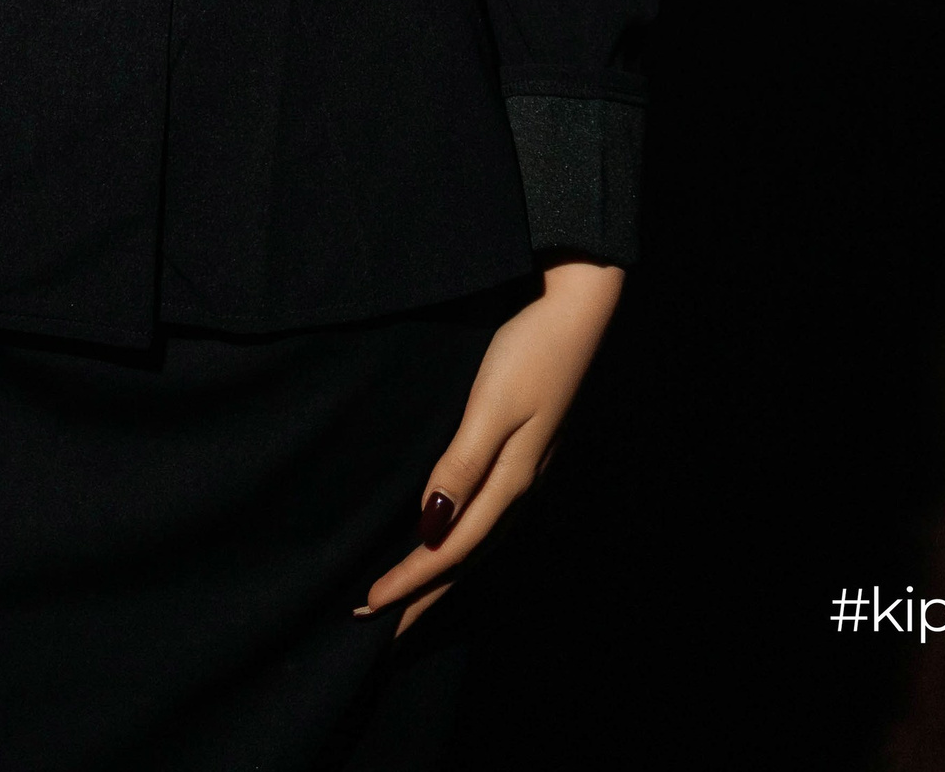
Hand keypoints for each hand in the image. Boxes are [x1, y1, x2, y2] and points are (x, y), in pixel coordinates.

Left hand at [360, 259, 622, 635]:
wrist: (576, 313)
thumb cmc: (528, 354)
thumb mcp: (490, 406)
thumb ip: (462, 466)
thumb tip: (431, 525)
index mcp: (509, 483)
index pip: (450, 549)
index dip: (410, 580)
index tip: (368, 606)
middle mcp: (520, 488)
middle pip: (466, 559)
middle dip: (425, 596)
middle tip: (381, 631)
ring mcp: (527, 473)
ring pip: (479, 544)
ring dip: (444, 576)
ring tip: (412, 602)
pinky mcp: (526, 456)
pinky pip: (487, 521)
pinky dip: (463, 546)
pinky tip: (453, 542)